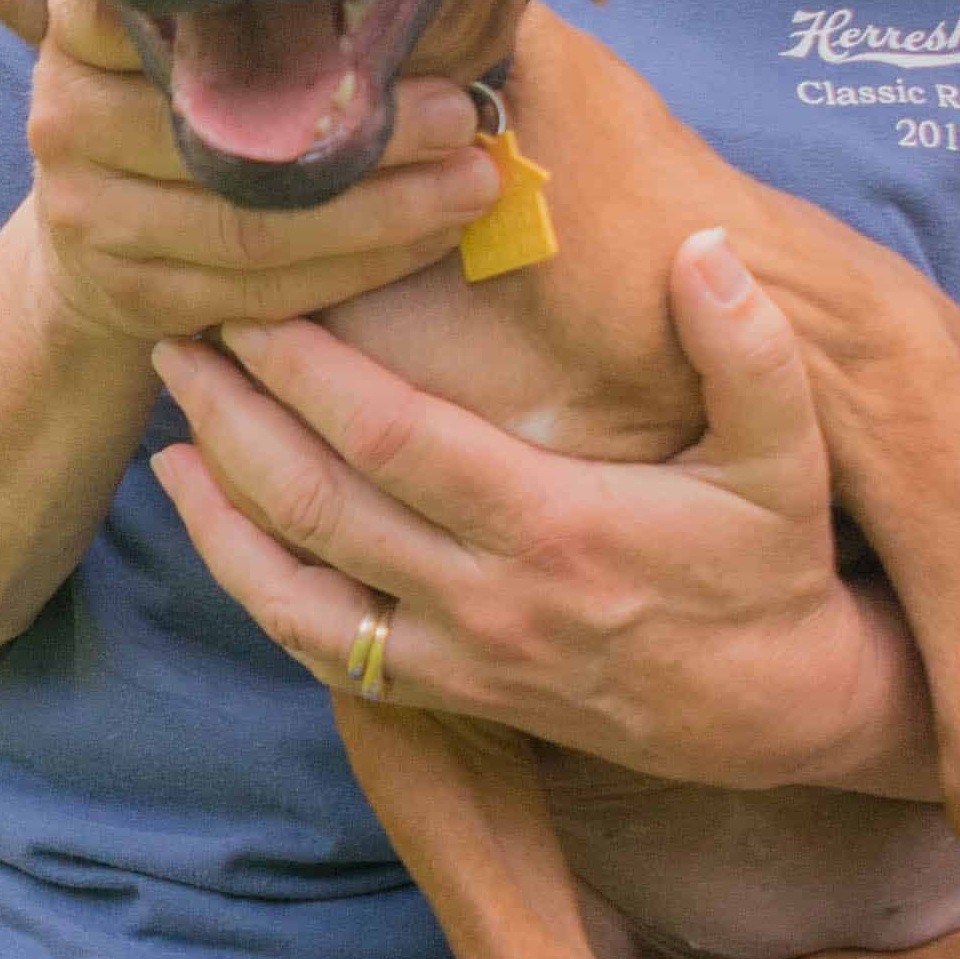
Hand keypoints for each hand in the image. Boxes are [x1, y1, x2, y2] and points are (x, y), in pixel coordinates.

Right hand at [23, 0, 496, 352]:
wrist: (96, 246)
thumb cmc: (184, 114)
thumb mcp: (192, 44)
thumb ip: (254, 9)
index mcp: (86, 30)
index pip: (181, 11)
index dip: (292, 21)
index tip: (391, 24)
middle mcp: (65, 114)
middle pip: (235, 129)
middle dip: (366, 129)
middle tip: (463, 115)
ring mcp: (83, 211)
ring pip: (253, 224)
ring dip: (380, 211)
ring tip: (472, 183)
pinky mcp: (127, 291)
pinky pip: (258, 291)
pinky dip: (354, 271)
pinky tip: (426, 241)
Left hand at [148, 228, 891, 789]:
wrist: (779, 712)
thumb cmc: (777, 567)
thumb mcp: (792, 459)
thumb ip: (751, 352)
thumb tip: (706, 246)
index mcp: (553, 528)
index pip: (392, 441)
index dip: (306, 373)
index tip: (250, 304)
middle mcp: (486, 602)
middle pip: (319, 507)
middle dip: (233, 420)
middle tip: (176, 340)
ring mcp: (458, 660)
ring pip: (297, 593)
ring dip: (221, 512)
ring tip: (167, 431)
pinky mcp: (449, 697)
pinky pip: (323, 653)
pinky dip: (256, 590)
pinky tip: (220, 528)